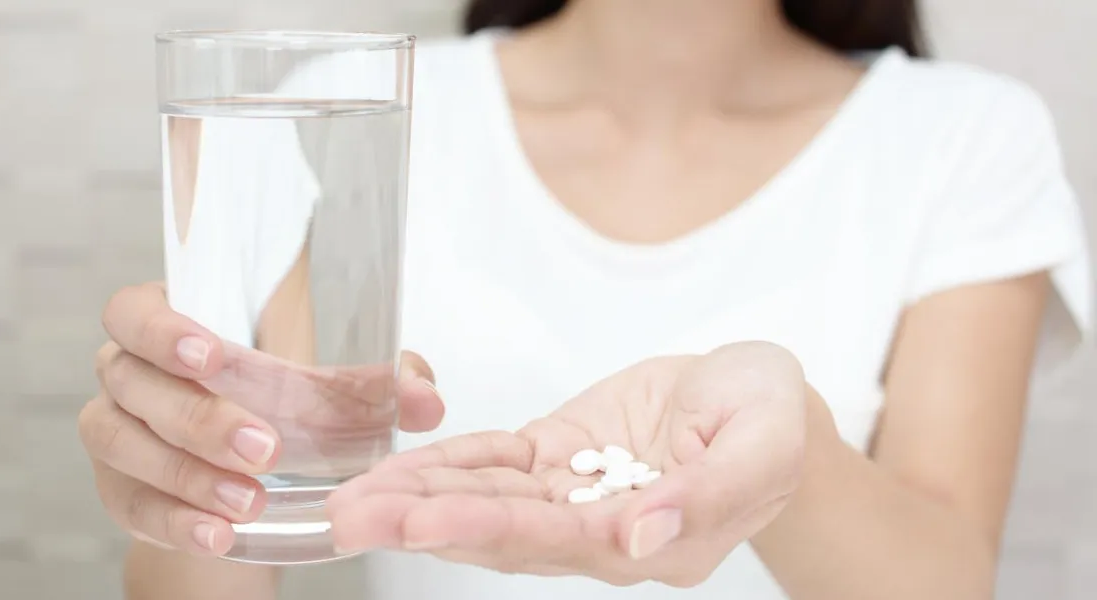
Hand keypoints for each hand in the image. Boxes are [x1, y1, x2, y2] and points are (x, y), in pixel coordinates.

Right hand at [78, 282, 443, 555]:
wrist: (250, 480)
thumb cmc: (282, 409)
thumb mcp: (334, 392)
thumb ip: (381, 384)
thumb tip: (425, 400)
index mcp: (172, 325)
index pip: (134, 310)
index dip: (161, 328)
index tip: (210, 356)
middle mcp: (129, 373)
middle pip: (133, 381)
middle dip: (199, 417)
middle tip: (263, 449)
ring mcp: (115, 431)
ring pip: (122, 443)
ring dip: (189, 474)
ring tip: (250, 500)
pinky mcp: (119, 489)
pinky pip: (130, 504)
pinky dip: (176, 520)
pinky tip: (217, 533)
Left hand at [326, 341, 807, 586]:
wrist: (756, 395)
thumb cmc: (769, 418)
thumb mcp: (763, 446)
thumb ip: (705, 496)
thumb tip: (640, 540)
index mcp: (654, 541)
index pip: (558, 539)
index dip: (488, 528)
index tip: (421, 523)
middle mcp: (601, 531)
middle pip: (502, 532)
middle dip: (423, 524)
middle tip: (352, 519)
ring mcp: (573, 494)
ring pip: (485, 500)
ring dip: (417, 499)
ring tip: (351, 502)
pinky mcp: (556, 456)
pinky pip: (494, 462)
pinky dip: (444, 464)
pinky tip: (395, 472)